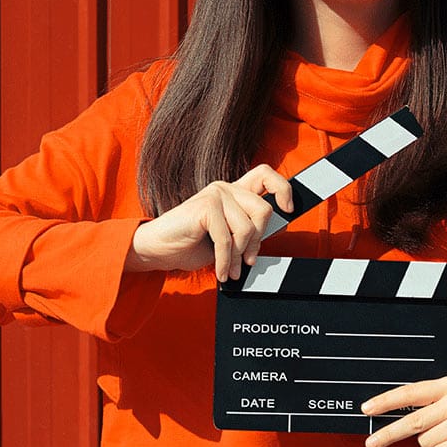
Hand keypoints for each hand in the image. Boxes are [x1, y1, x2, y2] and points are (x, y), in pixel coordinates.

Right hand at [127, 165, 293, 281]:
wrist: (158, 249)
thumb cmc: (191, 244)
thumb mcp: (228, 237)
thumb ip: (248, 230)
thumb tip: (278, 230)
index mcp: (233, 191)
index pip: (266, 175)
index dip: (283, 189)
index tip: (289, 210)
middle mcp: (226, 187)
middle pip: (263, 209)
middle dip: (257, 240)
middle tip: (246, 260)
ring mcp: (215, 193)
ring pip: (247, 228)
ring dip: (238, 257)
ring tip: (230, 270)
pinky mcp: (205, 206)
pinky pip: (227, 239)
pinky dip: (224, 261)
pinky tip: (220, 272)